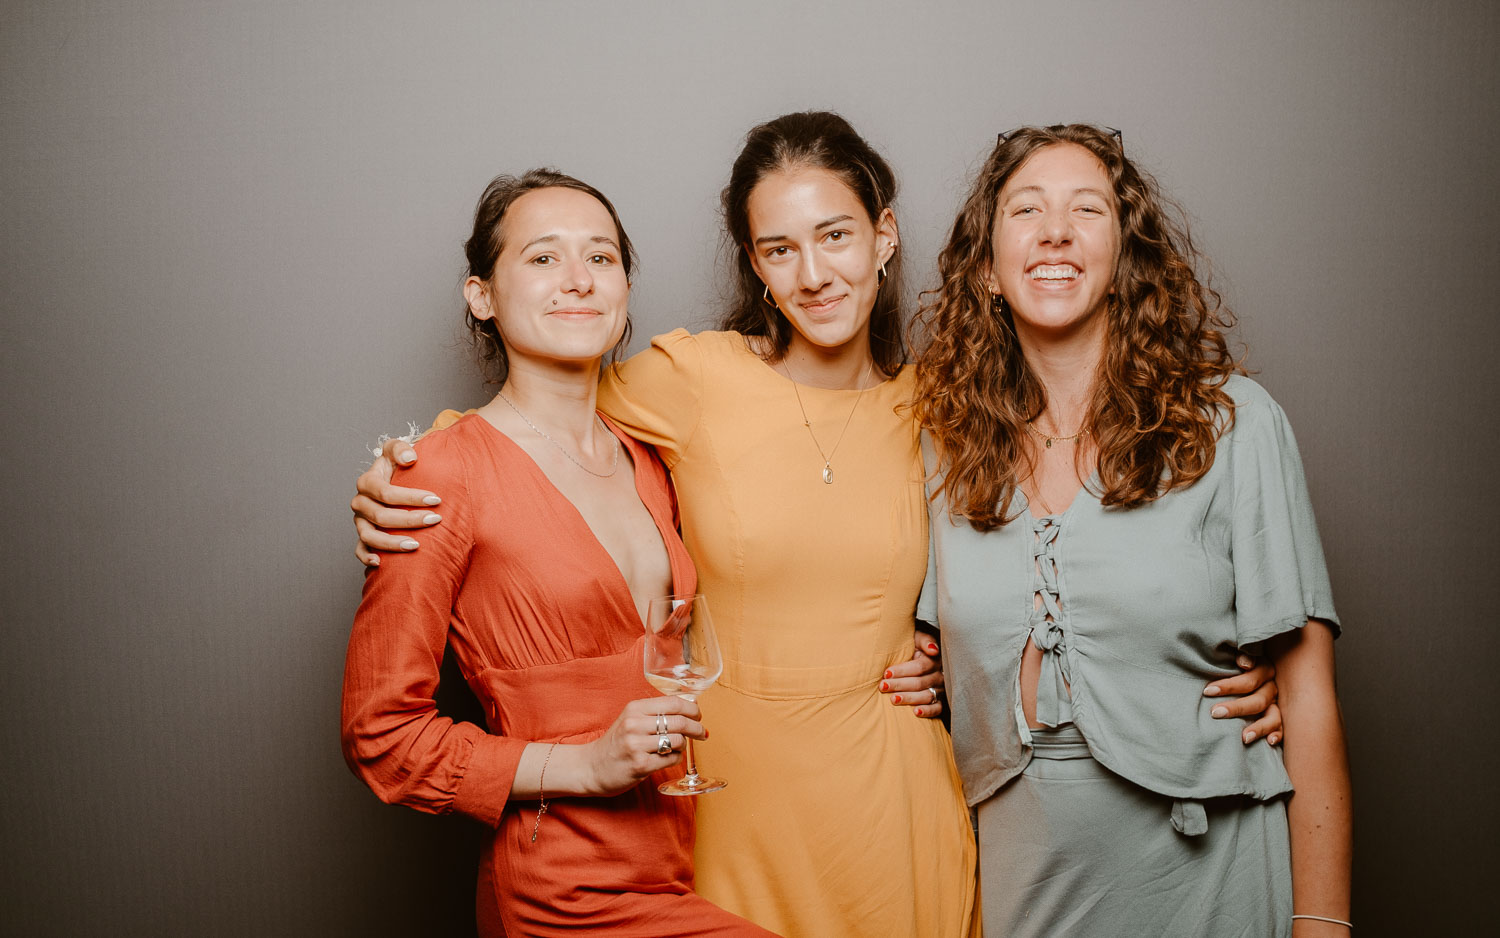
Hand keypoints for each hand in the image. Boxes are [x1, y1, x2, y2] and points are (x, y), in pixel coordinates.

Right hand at [352, 437, 442, 565]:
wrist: (393, 481)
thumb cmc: (397, 467)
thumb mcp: (398, 451)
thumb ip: (400, 449)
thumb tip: (410, 458)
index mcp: (367, 482)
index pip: (386, 492)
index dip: (410, 497)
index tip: (436, 499)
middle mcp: (360, 503)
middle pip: (381, 516)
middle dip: (409, 520)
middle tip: (435, 520)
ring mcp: (360, 522)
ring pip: (370, 536)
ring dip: (392, 543)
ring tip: (415, 545)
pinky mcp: (362, 536)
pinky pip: (359, 550)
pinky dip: (367, 557)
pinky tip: (381, 563)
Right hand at [579, 696, 706, 796]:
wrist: (591, 767)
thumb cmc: (616, 742)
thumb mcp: (631, 719)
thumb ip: (655, 712)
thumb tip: (691, 708)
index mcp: (635, 708)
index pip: (674, 702)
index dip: (693, 709)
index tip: (698, 715)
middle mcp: (635, 723)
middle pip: (680, 721)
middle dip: (696, 728)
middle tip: (702, 733)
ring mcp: (637, 745)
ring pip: (678, 740)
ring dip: (684, 745)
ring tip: (678, 747)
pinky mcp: (640, 765)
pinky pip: (671, 759)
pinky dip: (675, 758)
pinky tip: (668, 758)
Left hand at [880, 627, 944, 718]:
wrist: (916, 658)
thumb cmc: (912, 647)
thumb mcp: (917, 638)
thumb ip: (925, 640)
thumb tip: (933, 650)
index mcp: (933, 659)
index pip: (920, 667)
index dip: (903, 670)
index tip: (886, 673)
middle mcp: (939, 675)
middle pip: (920, 682)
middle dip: (900, 685)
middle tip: (883, 686)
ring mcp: (940, 689)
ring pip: (926, 695)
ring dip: (909, 698)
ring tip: (893, 699)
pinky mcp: (940, 701)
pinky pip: (937, 708)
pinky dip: (927, 711)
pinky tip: (915, 712)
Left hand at [1203, 654, 1283, 745]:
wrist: (1243, 672)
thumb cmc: (1233, 664)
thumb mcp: (1235, 655)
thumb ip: (1242, 655)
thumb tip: (1244, 663)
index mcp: (1264, 669)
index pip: (1249, 680)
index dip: (1229, 685)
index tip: (1207, 691)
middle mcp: (1272, 687)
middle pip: (1258, 700)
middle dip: (1236, 708)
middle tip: (1215, 713)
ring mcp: (1276, 704)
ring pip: (1272, 717)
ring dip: (1259, 728)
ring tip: (1244, 738)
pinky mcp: (1278, 718)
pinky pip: (1281, 728)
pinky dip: (1277, 735)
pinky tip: (1270, 742)